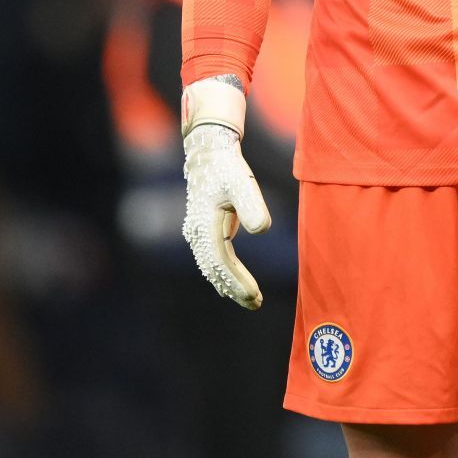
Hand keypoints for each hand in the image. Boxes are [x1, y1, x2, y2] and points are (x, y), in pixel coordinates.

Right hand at [181, 77, 271, 309]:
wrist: (210, 153)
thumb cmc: (227, 167)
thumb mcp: (242, 183)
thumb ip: (252, 205)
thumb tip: (261, 230)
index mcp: (204, 225)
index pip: (221, 261)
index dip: (237, 281)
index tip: (255, 295)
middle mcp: (196, 233)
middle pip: (214, 269)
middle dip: (234, 288)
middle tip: (256, 304)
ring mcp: (197, 233)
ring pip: (211, 266)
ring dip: (228, 284)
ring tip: (250, 300)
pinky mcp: (203, 230)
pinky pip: (212, 259)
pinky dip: (223, 274)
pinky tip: (233, 286)